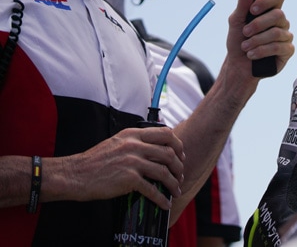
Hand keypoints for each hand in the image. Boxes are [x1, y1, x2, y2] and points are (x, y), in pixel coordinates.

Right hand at [63, 126, 183, 207]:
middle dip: (179, 166)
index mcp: (133, 134)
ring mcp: (132, 162)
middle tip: (180, 175)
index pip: (166, 133)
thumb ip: (135, 142)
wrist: (74, 175)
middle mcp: (135, 146)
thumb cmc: (94, 161)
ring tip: (176, 190)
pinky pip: (152, 189)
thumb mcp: (116, 142)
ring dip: (174, 183)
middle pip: (169, 153)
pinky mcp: (128, 179)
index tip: (180, 155)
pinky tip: (165, 204)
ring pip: (164, 171)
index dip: (178, 145)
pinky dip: (162, 198)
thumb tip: (154, 149)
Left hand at [227, 0, 293, 79]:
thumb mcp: (236, 21)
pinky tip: (252, 55)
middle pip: (278, 14)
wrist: (238, 65)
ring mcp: (286, 36)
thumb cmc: (238, 41)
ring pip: (276, 32)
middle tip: (245, 32)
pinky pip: (278, 47)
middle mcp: (281, 22)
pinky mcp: (287, 51)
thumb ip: (242, 4)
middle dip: (258, 24)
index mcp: (270, 10)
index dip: (267, 0)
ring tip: (245, 47)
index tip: (252, 9)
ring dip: (256, 40)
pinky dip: (261, 51)